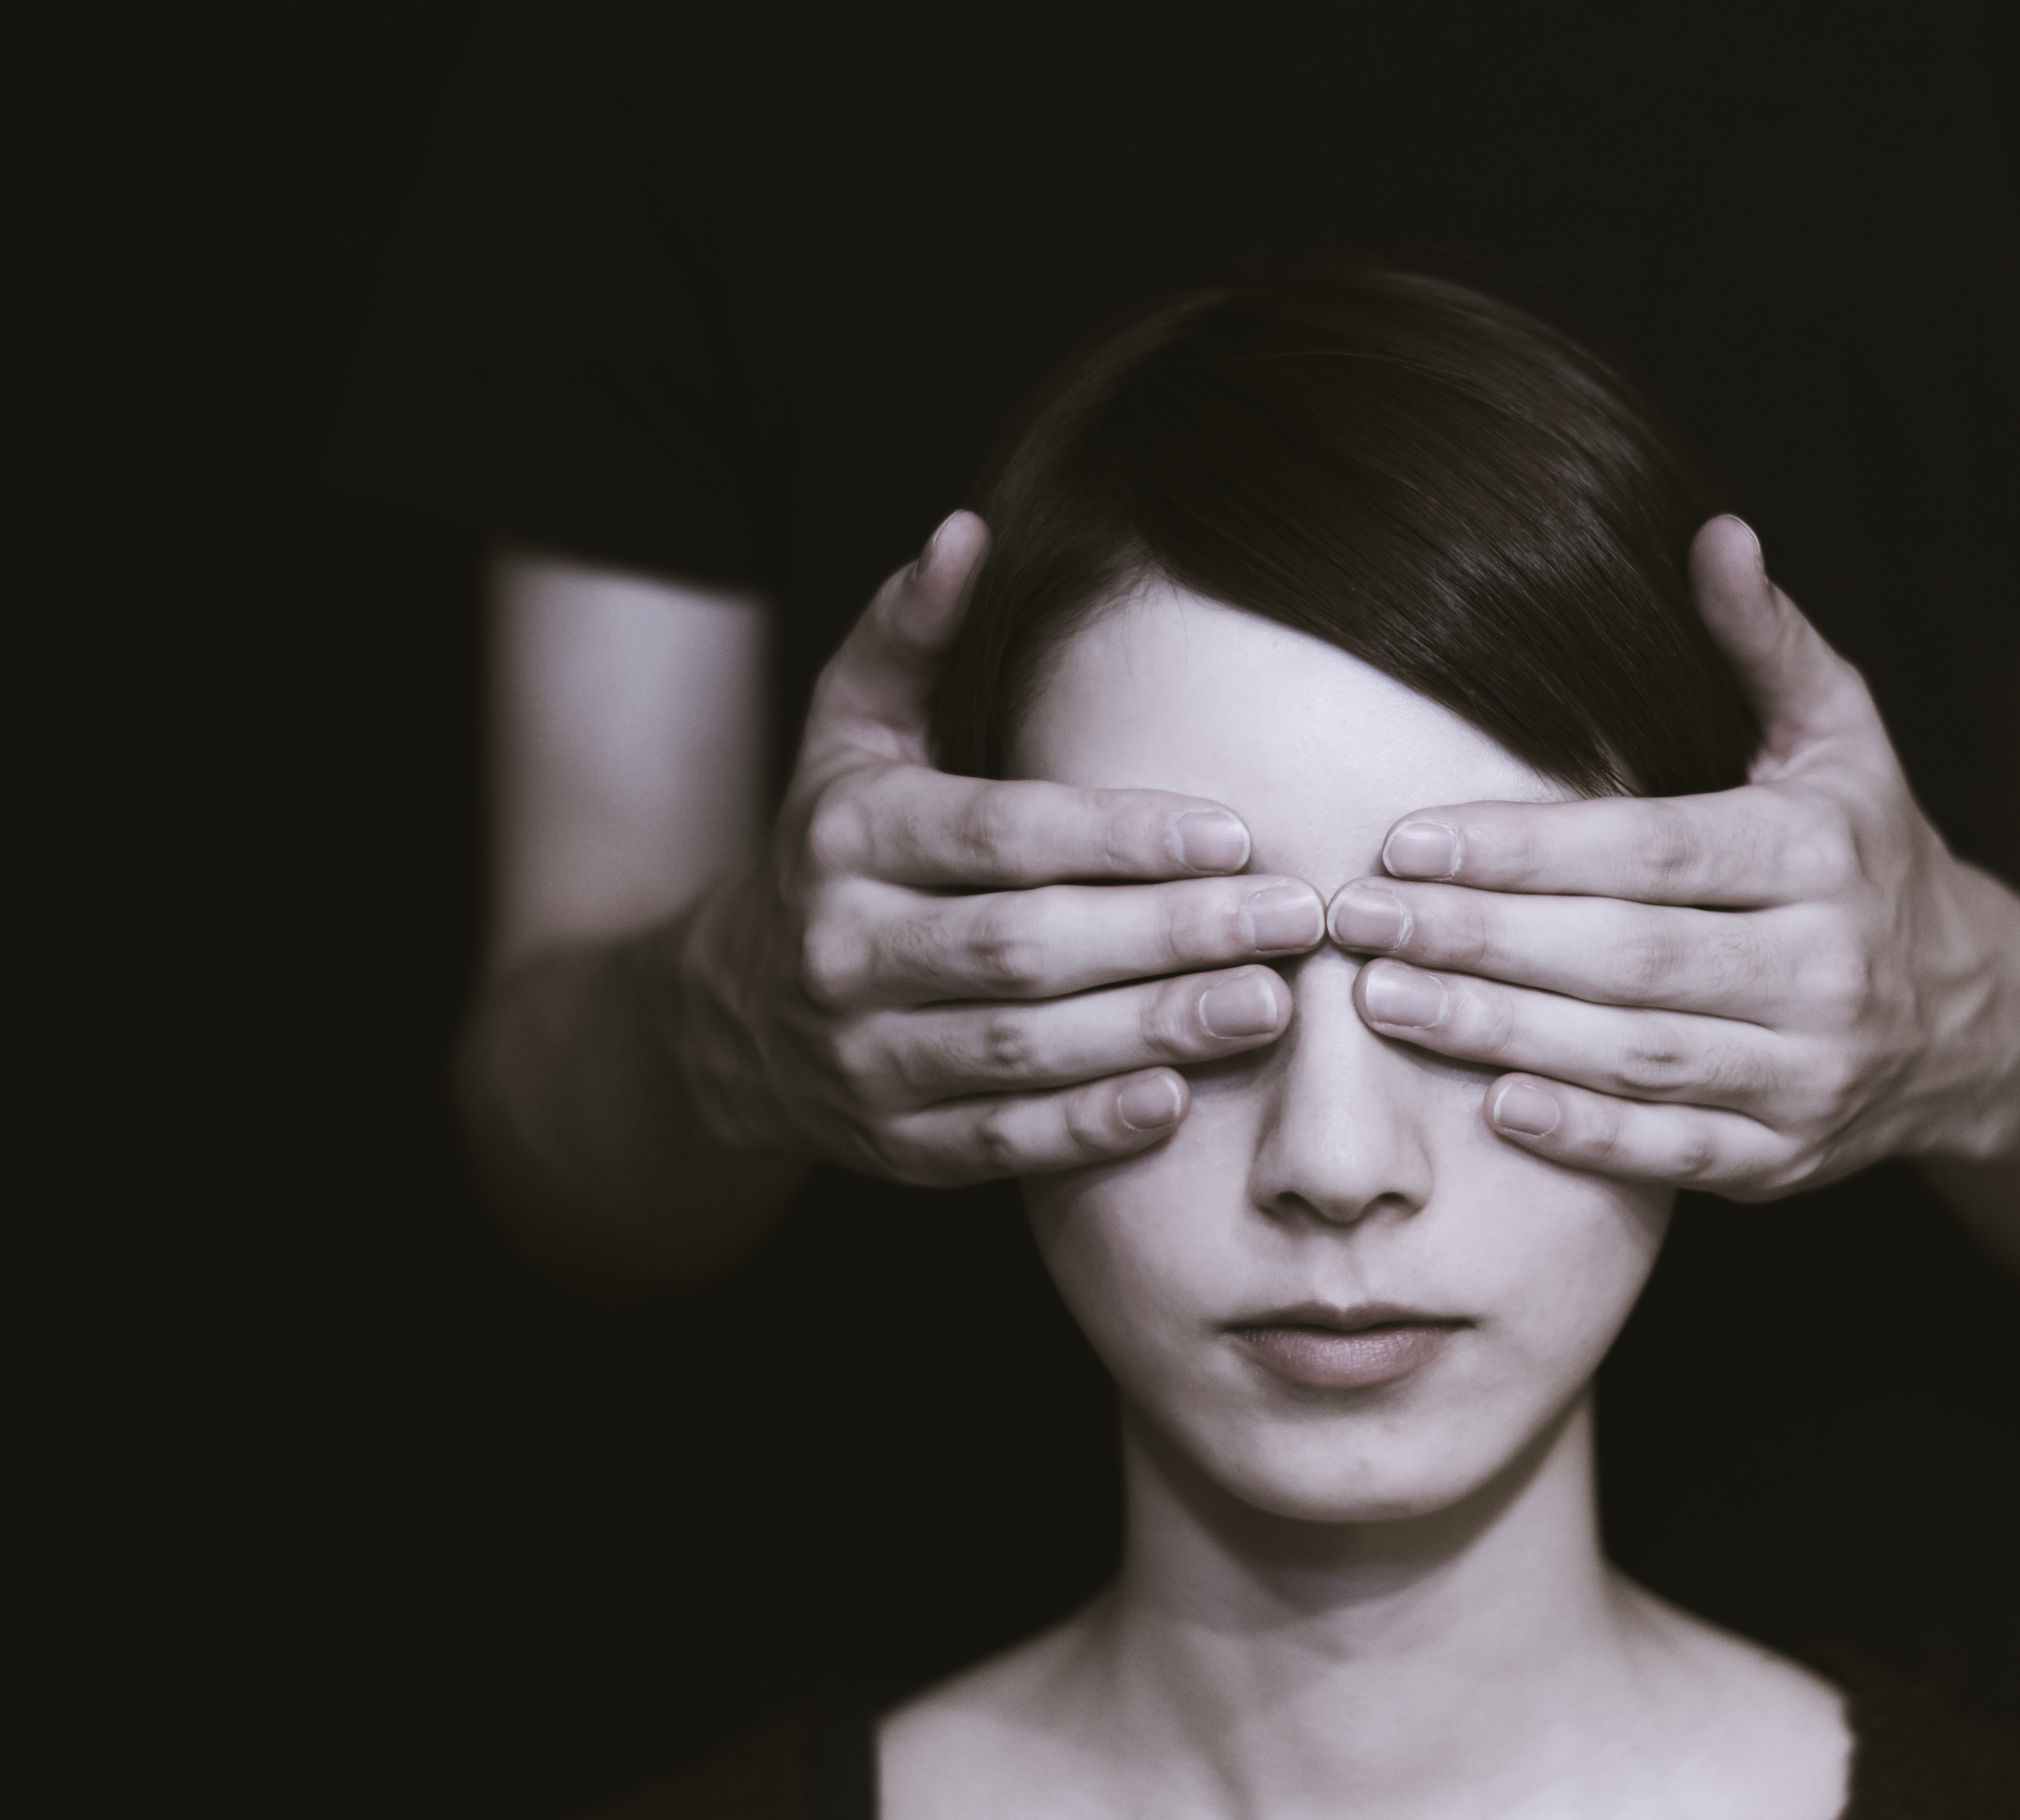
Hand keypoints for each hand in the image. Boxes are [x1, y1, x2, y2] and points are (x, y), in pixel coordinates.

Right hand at [672, 512, 1324, 1183]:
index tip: (1237, 833)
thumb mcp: (847, 735)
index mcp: (847, 837)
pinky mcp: (894, 1147)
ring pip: (1021, 1049)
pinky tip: (1181, 1099)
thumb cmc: (834, 851)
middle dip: (1168, 934)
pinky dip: (1089, 1129)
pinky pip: (1002, 1144)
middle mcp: (845, 951)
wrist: (728, 1020)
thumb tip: (966, 531)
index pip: (1000, 835)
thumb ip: (909, 636)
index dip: (1120, 837)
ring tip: (1270, 1003)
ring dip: (1153, 1030)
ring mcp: (865, 1060)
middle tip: (1292, 918)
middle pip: (1024, 945)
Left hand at [1325, 515, 2019, 1199]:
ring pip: (1636, 1056)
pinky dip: (1586, 1137)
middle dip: (1479, 940)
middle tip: (1356, 922)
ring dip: (1501, 1033)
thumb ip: (1769, 644)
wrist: (1985, 1024)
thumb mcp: (1844, 740)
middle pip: (1626, 956)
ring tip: (1385, 1002)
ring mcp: (1808, 1074)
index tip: (1408, 842)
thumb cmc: (1873, 859)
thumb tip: (1716, 534)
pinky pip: (1675, 1153)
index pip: (1651, 851)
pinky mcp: (1787, 1160)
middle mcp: (1822, 968)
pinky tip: (1493, 1108)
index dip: (1524, 850)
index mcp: (1819, 854)